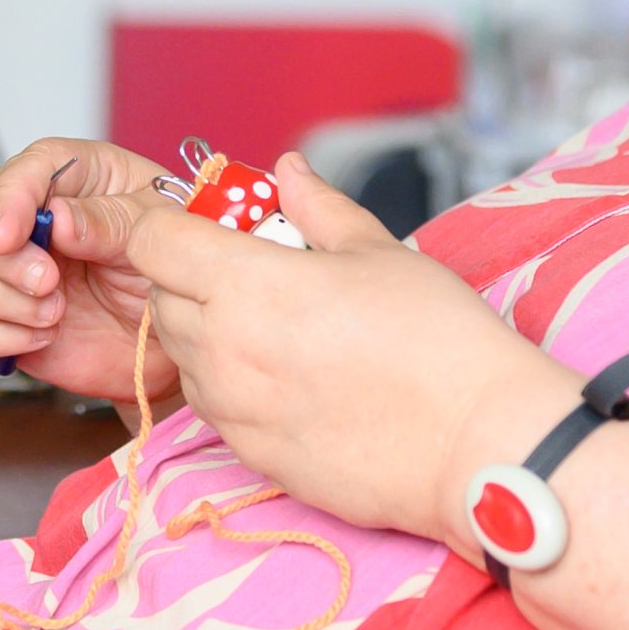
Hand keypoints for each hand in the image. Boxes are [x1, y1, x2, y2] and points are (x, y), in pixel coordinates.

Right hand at [0, 137, 180, 405]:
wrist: (166, 344)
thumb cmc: (165, 270)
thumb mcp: (158, 232)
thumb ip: (110, 220)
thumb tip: (58, 219)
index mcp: (67, 173)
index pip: (12, 168)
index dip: (4, 202)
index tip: (11, 237)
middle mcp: (21, 212)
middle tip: (45, 284)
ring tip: (52, 314)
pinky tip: (36, 338)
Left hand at [127, 153, 570, 544]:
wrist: (476, 444)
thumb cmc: (439, 342)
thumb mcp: (379, 251)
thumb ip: (319, 207)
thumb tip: (288, 172)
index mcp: (246, 285)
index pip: (152, 242)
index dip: (170, 224)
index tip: (206, 225)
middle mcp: (223, 350)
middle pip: (161, 299)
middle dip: (189, 277)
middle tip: (252, 272)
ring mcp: (233, 410)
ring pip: (184, 358)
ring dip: (208, 333)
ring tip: (278, 328)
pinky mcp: (251, 457)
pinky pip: (214, 409)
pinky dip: (232, 384)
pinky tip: (290, 378)